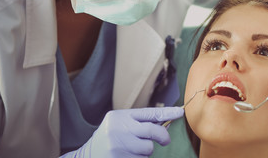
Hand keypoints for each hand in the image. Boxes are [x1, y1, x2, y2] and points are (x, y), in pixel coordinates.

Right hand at [61, 107, 183, 157]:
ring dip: (146, 151)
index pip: (149, 113)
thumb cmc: (109, 137)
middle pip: (152, 131)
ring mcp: (118, 146)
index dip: (167, 113)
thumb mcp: (120, 123)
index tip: (181, 113)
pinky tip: (127, 156)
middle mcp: (119, 129)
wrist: (87, 155)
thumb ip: (140, 122)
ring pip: (147, 149)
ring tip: (134, 149)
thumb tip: (166, 121)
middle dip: (162, 136)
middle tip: (165, 140)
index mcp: (120, 116)